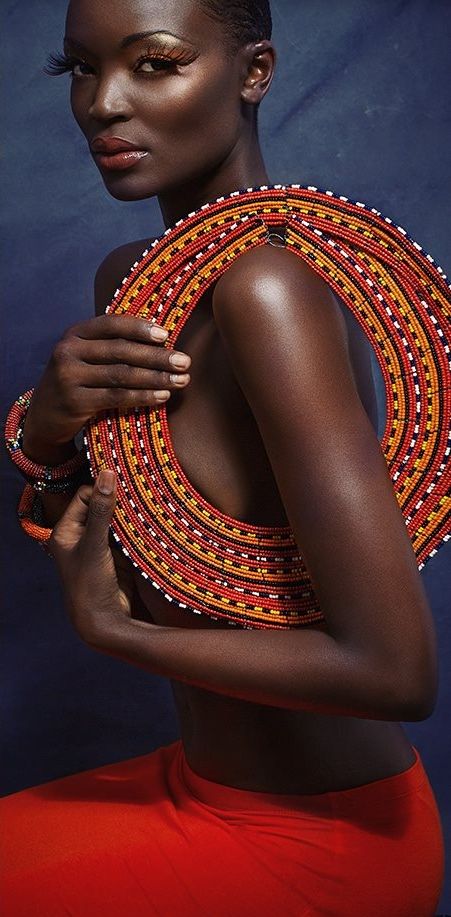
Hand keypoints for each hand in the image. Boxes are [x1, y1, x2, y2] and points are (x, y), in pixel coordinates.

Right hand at [22, 315, 190, 462]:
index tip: (167, 334)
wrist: (44, 416)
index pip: (111, 324)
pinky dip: (143, 396)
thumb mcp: (85, 357)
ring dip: (156, 378)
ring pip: (122, 375)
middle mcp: (68, 351)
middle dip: (158, 356)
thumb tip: (162, 339)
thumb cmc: (76, 382)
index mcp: (74, 333)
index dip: (140, 328)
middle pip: (121, 351)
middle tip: (185, 362)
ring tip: (181, 381)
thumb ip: (111, 345)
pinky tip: (163, 397)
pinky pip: (117, 397)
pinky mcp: (75, 402)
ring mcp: (69, 377)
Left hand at [49, 469, 130, 642]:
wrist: (105, 623)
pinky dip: (136, 527)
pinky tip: (150, 521)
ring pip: (116, 519)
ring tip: (146, 503)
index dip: (101, 489)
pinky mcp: (118, 555)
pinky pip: (128, 533)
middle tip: (138, 488)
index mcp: (66, 531)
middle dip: (117, 499)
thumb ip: (101, 510)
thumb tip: (107, 473)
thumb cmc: (90, 585)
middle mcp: (81, 536)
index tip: (122, 485)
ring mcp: (100, 545)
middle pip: (100, 505)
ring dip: (129, 514)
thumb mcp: (95, 544)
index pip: (84, 495)